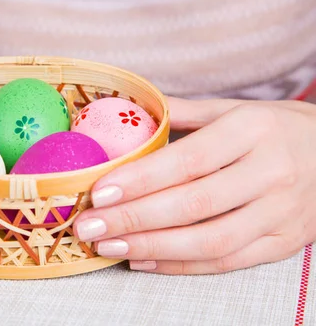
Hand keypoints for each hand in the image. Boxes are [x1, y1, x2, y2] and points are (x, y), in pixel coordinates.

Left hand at [74, 97, 315, 273]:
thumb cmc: (277, 127)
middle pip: (193, 204)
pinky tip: (144, 260)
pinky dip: (182, 265)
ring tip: (109, 247)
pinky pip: (228, 261)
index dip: (141, 180)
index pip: (188, 160)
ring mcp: (281, 212)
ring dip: (152, 248)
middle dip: (134, 219)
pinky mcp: (284, 242)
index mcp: (253, 130)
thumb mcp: (235, 109)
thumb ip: (183, 113)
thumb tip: (127, 109)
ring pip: (210, 240)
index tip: (99, 192)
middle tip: (90, 227)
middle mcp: (270, 171)